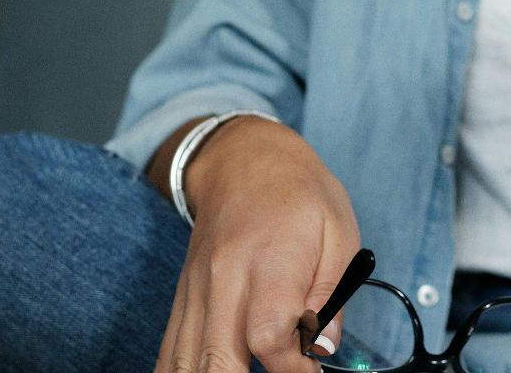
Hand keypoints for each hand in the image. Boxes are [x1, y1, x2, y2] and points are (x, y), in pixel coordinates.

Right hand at [155, 118, 360, 372]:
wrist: (243, 159)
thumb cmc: (299, 194)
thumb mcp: (340, 232)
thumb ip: (333, 295)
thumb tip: (324, 347)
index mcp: (268, 262)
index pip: (269, 338)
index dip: (292, 369)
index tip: (311, 371)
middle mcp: (223, 280)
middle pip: (218, 361)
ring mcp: (197, 291)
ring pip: (185, 363)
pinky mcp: (183, 299)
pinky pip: (170, 351)